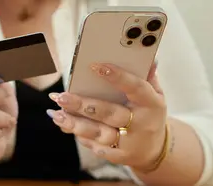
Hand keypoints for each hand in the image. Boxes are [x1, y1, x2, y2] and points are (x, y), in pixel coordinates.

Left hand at [47, 62, 166, 169]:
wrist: (154, 150)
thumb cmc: (149, 114)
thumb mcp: (156, 94)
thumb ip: (148, 76)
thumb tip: (148, 56)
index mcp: (152, 104)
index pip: (136, 88)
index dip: (118, 77)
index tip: (96, 66)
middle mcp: (141, 124)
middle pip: (110, 113)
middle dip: (84, 105)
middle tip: (62, 96)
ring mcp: (129, 142)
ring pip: (99, 133)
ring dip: (75, 124)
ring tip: (56, 114)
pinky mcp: (118, 156)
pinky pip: (95, 146)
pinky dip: (79, 135)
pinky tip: (64, 124)